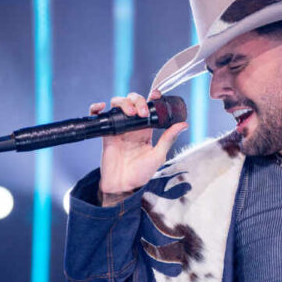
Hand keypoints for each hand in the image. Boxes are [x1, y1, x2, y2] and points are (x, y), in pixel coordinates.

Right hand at [92, 89, 187, 203]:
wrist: (123, 185)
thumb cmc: (141, 174)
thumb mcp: (158, 155)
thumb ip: (168, 138)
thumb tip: (184, 124)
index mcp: (146, 129)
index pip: (148, 106)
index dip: (150, 97)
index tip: (155, 95)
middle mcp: (132, 126)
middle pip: (132, 100)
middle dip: (137, 100)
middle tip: (142, 112)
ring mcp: (118, 128)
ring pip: (117, 104)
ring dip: (123, 103)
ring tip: (130, 113)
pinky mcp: (106, 133)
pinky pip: (99, 116)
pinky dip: (97, 108)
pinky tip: (101, 107)